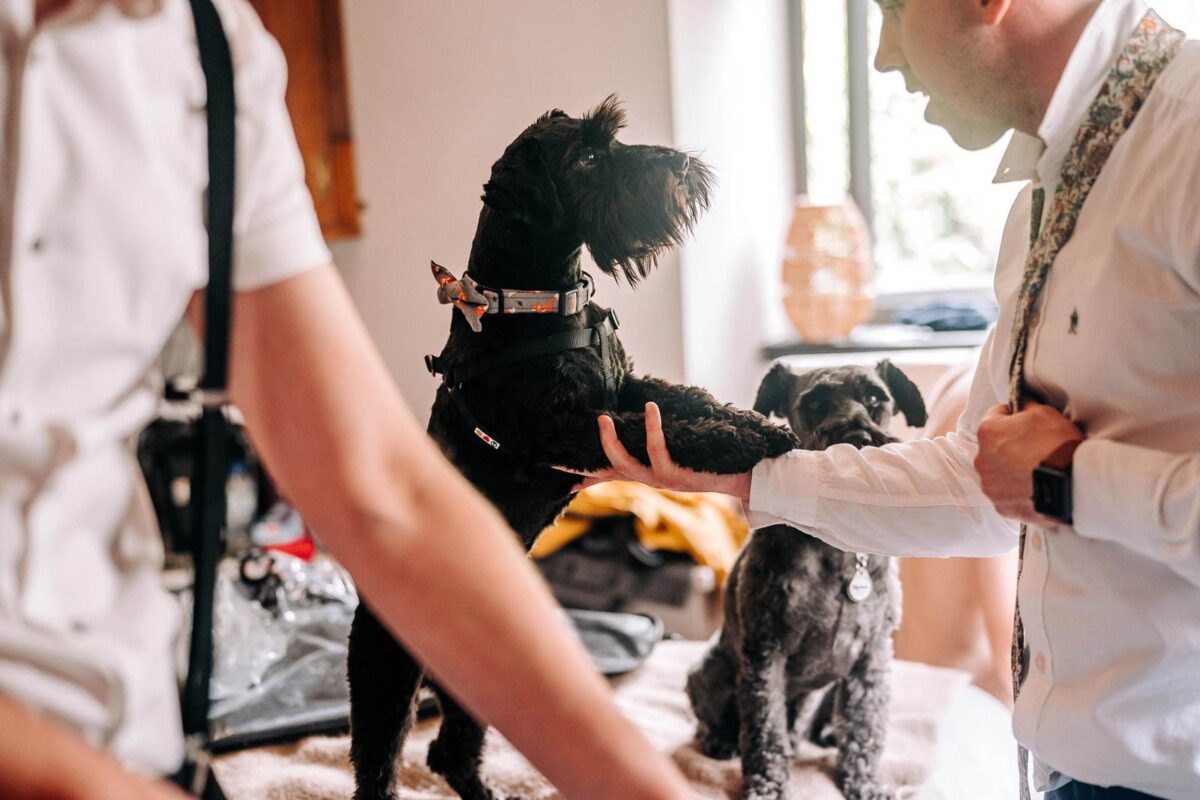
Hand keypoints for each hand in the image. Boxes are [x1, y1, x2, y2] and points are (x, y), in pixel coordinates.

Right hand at [555, 402, 751, 500]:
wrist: (739, 478)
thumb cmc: (707, 459)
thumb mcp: (677, 449)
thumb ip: (656, 440)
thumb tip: (648, 418)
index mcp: (643, 473)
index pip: (602, 474)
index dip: (576, 472)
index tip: (550, 466)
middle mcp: (647, 479)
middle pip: (604, 473)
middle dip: (580, 464)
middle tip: (557, 448)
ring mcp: (659, 480)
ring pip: (624, 466)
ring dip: (611, 443)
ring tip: (603, 419)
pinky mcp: (675, 476)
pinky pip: (657, 452)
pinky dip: (653, 430)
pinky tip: (652, 410)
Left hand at [975, 401, 1084, 527]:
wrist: (1073, 483)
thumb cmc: (1059, 445)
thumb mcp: (1045, 412)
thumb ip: (1026, 406)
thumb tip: (1022, 404)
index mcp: (987, 433)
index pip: (995, 416)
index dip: (1011, 416)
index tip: (1023, 421)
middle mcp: (982, 460)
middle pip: (994, 447)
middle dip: (1010, 446)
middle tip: (1035, 448)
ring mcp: (991, 486)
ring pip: (998, 473)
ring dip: (1011, 470)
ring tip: (1036, 470)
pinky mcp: (1002, 507)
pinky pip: (1007, 495)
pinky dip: (1018, 491)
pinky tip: (1036, 487)